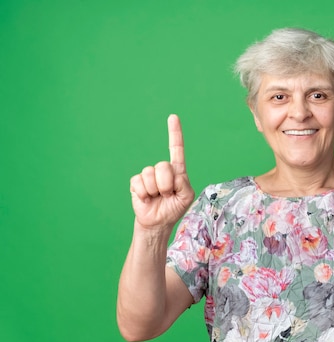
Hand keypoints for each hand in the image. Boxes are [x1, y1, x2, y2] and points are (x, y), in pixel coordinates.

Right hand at [129, 115, 194, 229]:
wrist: (158, 222)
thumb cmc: (174, 208)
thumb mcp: (186, 197)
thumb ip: (184, 183)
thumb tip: (172, 174)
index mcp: (177, 171)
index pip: (176, 149)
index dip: (175, 133)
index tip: (173, 117)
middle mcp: (163, 170)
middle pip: (163, 166)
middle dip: (166, 184)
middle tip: (167, 195)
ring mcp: (149, 175)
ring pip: (150, 174)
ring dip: (155, 190)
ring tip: (157, 197)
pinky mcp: (137, 183)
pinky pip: (138, 182)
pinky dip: (144, 194)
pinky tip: (147, 199)